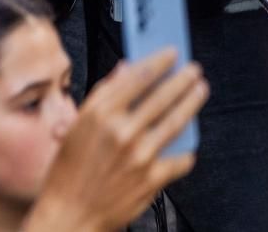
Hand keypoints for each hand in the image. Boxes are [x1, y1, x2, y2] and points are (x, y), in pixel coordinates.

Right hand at [25, 49, 207, 231]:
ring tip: (199, 90)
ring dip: (191, 102)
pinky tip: (189, 144)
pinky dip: (186, 150)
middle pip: (161, 97)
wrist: (72, 213)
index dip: (157, 62)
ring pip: (175, 121)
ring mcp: (140, 155)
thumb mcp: (75, 126)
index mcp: (98, 114)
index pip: (136, 78)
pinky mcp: (153, 178)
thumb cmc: (68, 172)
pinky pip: (179, 159)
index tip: (169, 54)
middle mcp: (121, 131)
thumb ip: (101, 96)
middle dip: (181, 79)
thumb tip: (123, 72)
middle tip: (193, 69)